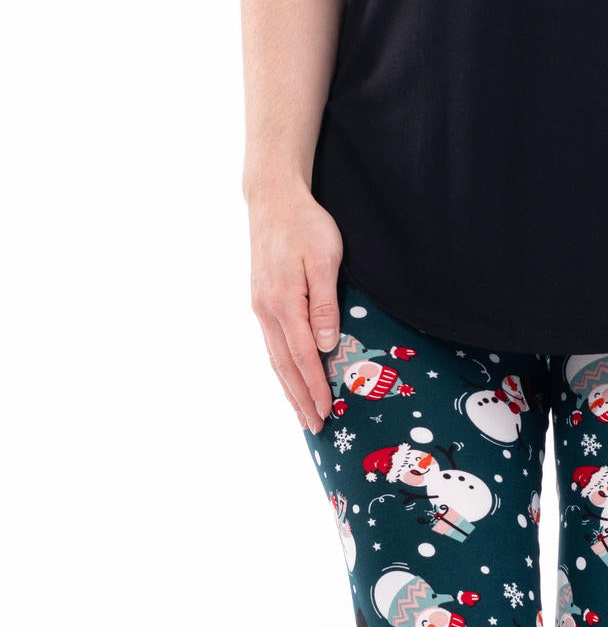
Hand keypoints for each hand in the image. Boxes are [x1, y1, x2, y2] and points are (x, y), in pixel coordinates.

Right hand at [248, 182, 343, 432]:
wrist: (272, 199)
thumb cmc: (306, 225)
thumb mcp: (325, 259)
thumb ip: (326, 303)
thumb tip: (326, 344)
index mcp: (284, 302)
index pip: (304, 356)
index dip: (315, 386)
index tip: (327, 410)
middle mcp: (267, 310)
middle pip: (285, 366)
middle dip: (300, 399)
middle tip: (316, 427)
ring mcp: (261, 307)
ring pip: (275, 359)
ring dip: (289, 390)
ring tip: (302, 414)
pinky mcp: (262, 303)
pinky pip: (272, 346)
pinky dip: (282, 370)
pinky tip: (289, 381)